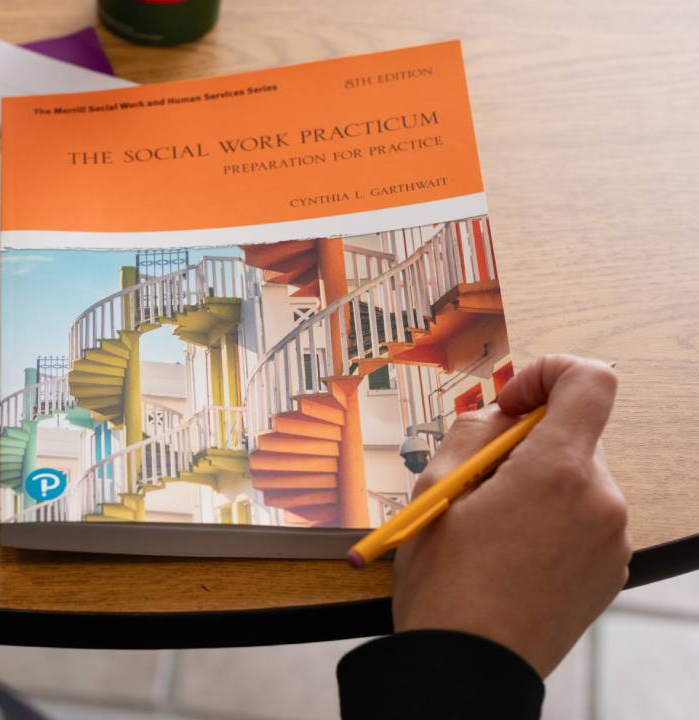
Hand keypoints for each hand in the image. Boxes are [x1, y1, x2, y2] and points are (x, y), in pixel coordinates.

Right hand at [391, 355, 629, 676]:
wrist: (468, 667)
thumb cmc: (446, 586)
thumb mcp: (435, 492)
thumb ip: (469, 435)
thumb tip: (493, 416)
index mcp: (557, 471)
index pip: (590, 381)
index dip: (548, 374)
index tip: (510, 402)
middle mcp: (601, 500)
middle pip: (576, 435)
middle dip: (526, 443)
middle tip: (475, 478)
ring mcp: (612, 540)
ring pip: (577, 479)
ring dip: (537, 484)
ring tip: (487, 525)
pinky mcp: (610, 570)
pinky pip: (584, 520)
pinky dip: (551, 520)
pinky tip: (509, 553)